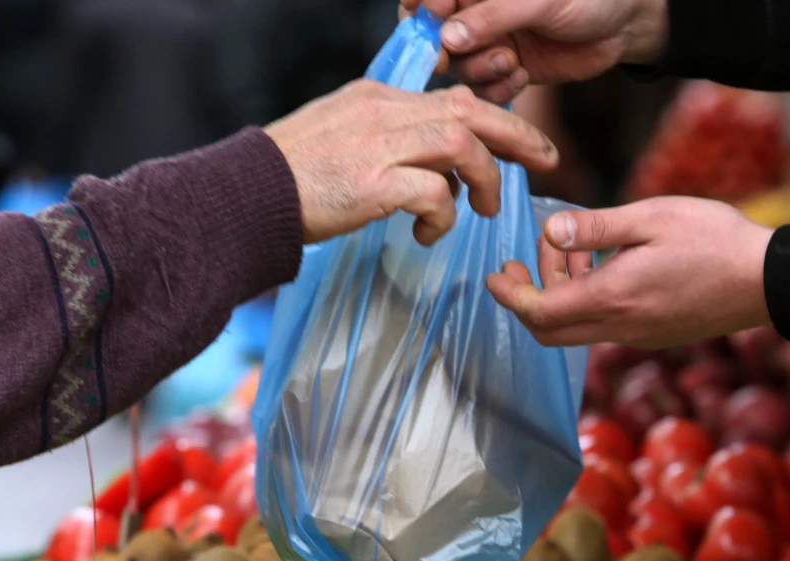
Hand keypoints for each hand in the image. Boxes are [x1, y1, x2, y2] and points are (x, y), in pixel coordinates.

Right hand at [266, 80, 558, 245]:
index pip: (452, 98)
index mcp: (377, 98)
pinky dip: (443, 216)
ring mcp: (378, 146)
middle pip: (470, 110)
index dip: (496, 118)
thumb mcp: (340, 137)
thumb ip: (385, 139)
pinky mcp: (373, 184)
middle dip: (517, 134)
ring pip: (461, 145)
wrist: (243, 196)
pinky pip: (434, 193)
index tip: (521, 141)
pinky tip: (428, 234)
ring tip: (483, 211)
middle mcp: (383, 113)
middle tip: (546, 160)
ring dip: (484, 180)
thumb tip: (431, 168)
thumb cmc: (289, 177)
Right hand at [403, 0, 667, 102]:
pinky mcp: (505, 71)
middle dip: (449, 50)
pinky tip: (519, 77)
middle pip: (434, 36)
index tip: (437, 19)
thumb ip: (493, 16)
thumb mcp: (539, 0)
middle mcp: (475, 13)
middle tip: (461, 56)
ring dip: (479, 70)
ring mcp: (489, 43)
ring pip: (457, 67)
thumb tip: (448, 35)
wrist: (623, 25)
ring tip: (510, 62)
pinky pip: (482, 88)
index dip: (425, 9)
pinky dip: (496, 88)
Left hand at [488, 197, 772, 347]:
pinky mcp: (656, 335)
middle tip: (524, 261)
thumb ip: (595, 228)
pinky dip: (589, 300)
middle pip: (550, 332)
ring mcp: (640, 336)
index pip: (539, 312)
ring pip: (578, 328)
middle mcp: (621, 327)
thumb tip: (550, 232)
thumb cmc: (715, 240)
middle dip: (527, 297)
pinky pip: (605, 326)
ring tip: (575, 249)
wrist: (769, 280)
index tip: (495, 274)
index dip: (509, 295)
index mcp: (613, 298)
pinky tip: (606, 266)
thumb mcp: (651, 217)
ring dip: (562, 294)